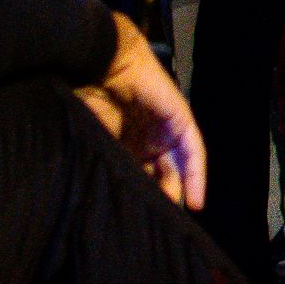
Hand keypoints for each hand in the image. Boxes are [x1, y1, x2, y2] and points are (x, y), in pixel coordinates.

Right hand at [77, 12, 206, 207]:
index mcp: (125, 140)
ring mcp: (166, 128)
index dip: (141, 195)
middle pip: (161, 174)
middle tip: (159, 222)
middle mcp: (147, 136)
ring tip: (176, 216)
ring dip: (180, 191)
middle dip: (161, 197)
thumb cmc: (88, 94)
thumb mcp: (95, 136)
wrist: (102, 61)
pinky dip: (196, 174)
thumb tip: (100, 193)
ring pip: (178, 167)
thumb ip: (105, 160)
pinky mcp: (181, 119)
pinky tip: (196, 199)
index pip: (139, 174)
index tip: (137, 221)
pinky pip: (193, 151)